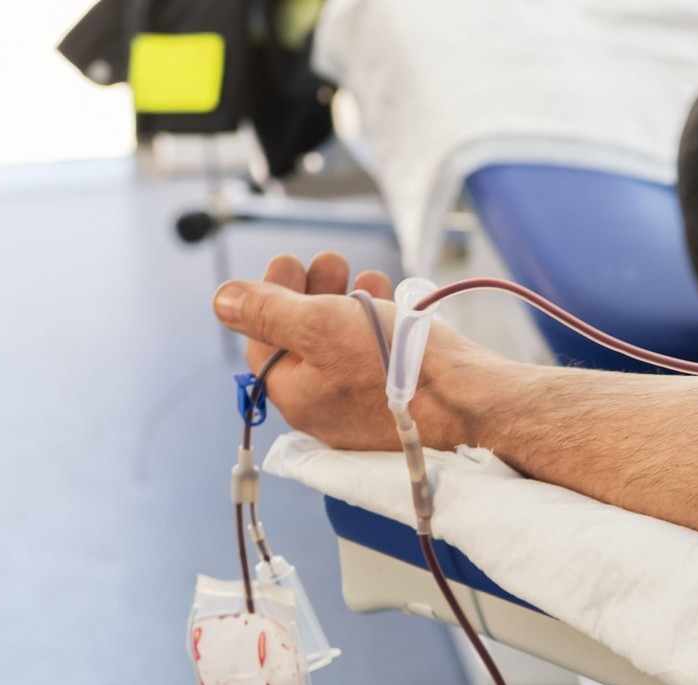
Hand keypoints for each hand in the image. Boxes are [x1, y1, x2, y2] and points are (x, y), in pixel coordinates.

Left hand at [212, 252, 505, 450]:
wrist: (475, 403)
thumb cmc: (399, 367)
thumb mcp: (320, 325)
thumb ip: (267, 311)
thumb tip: (222, 300)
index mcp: (297, 396)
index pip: (263, 342)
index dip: (268, 296)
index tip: (287, 261)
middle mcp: (326, 410)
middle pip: (303, 344)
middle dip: (310, 294)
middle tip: (327, 261)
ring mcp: (365, 410)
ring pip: (342, 349)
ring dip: (346, 304)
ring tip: (364, 274)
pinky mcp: (400, 404)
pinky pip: (375, 361)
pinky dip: (376, 326)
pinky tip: (391, 301)